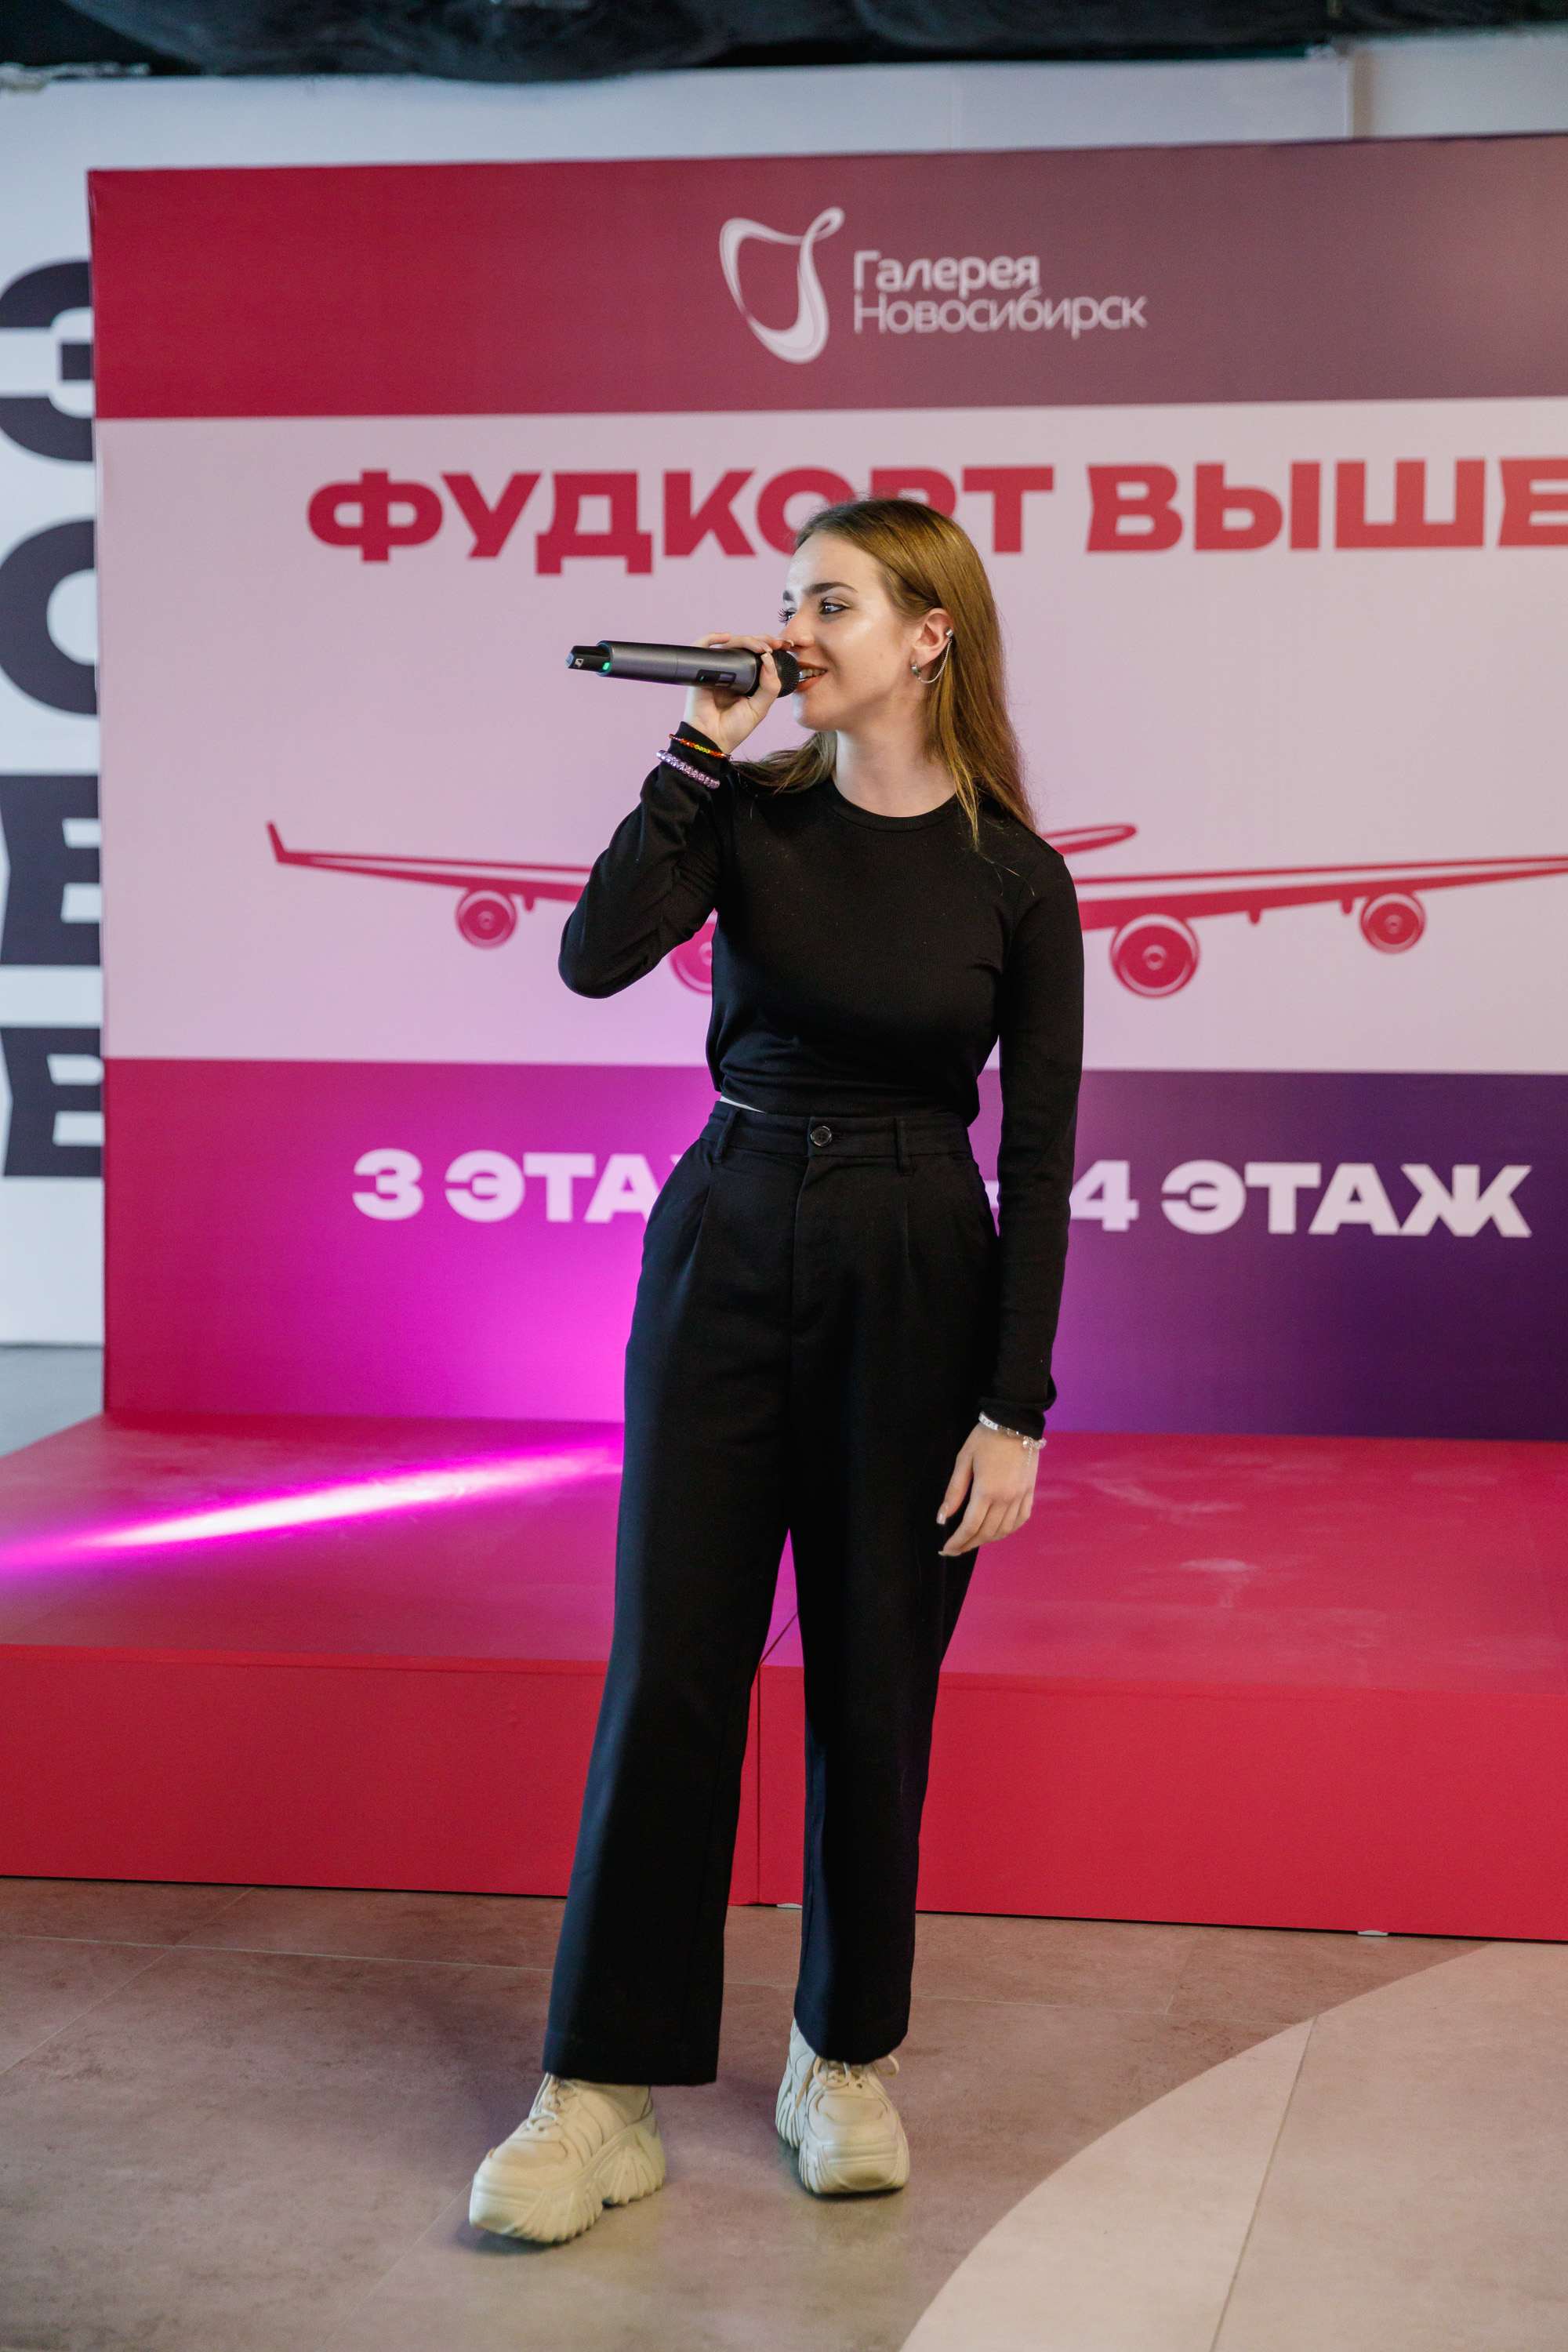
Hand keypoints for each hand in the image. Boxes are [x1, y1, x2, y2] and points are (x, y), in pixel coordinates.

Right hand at [682, 630, 792, 756]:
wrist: (712, 740)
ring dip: (746, 640)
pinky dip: (711, 637)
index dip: (769, 646)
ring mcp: (716, 670)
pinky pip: (702, 647)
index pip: (757, 656)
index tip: (783, 645)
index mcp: (746, 679)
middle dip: (762, 640)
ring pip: (729, 644)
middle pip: (745, 646)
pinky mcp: (701, 671)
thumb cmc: (733, 728)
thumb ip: (770, 686)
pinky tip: (726, 637)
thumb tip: (769, 659)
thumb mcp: (760, 707)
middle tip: (775, 644)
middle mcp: (731, 672)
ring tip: (759, 647)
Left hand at [935, 1423, 1038, 1554]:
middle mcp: (1006, 1499)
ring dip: (987, 1540)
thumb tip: (942, 1518)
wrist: (1015, 1422)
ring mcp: (1020, 1497)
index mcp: (986, 1491)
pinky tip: (997, 1531)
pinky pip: (1020, 1520)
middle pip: (986, 1533)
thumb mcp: (963, 1460)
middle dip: (969, 1544)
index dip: (957, 1541)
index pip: (970, 1526)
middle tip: (956, 1548)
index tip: (946, 1549)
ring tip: (973, 1540)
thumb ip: (953, 1492)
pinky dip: (1008, 1530)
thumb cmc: (984, 1438)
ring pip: (1004, 1530)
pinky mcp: (1029, 1492)